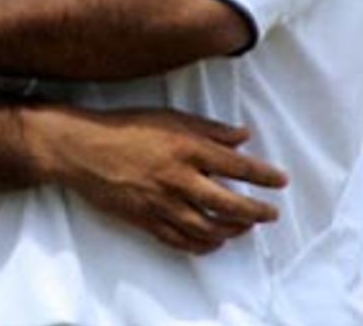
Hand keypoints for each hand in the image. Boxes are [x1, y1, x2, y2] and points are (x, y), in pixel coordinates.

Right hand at [42, 106, 287, 254]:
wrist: (81, 148)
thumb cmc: (125, 126)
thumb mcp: (168, 116)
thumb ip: (208, 128)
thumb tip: (242, 136)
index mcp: (186, 148)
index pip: (237, 166)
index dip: (263, 175)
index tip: (281, 181)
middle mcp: (179, 178)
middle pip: (230, 204)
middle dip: (257, 212)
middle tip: (271, 213)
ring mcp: (163, 203)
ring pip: (210, 228)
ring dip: (234, 231)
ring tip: (245, 227)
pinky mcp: (147, 220)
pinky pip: (182, 241)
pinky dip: (204, 245)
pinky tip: (214, 242)